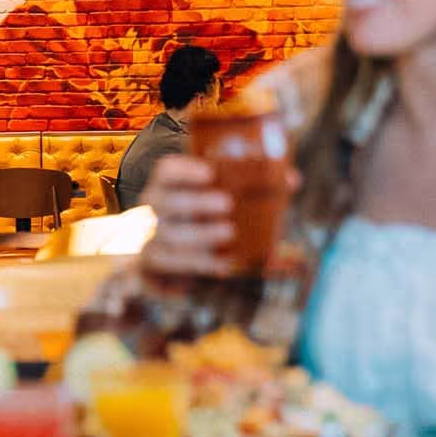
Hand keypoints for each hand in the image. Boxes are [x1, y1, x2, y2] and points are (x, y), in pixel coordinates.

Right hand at [135, 155, 238, 277]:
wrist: (170, 258)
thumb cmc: (201, 221)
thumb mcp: (216, 202)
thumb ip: (247, 190)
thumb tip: (287, 180)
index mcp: (165, 186)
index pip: (166, 171)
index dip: (185, 171)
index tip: (210, 173)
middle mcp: (152, 208)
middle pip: (165, 201)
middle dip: (195, 202)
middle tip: (227, 203)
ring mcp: (148, 235)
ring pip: (167, 234)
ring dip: (200, 234)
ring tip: (229, 233)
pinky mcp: (151, 261)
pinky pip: (168, 263)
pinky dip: (196, 263)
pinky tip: (223, 265)